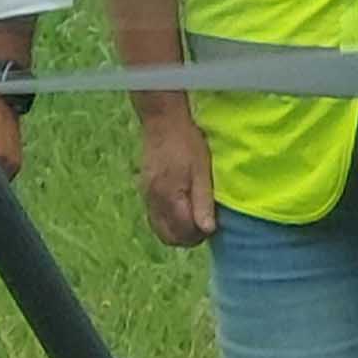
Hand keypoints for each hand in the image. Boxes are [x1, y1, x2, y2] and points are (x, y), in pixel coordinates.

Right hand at [133, 107, 218, 246]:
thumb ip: (203, 202)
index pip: (183, 233)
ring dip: (178, 229)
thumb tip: (208, 230)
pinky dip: (168, 219)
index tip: (212, 223)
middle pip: (169, 236)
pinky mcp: (145, 189)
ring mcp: (147, 196)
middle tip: (204, 223)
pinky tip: (182, 207)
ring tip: (194, 215)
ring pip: (160, 228)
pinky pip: (155, 216)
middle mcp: (154, 201)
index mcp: (169, 197)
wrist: (163, 120)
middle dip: (188, 237)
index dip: (200, 234)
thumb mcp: (202, 170)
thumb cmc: (187, 142)